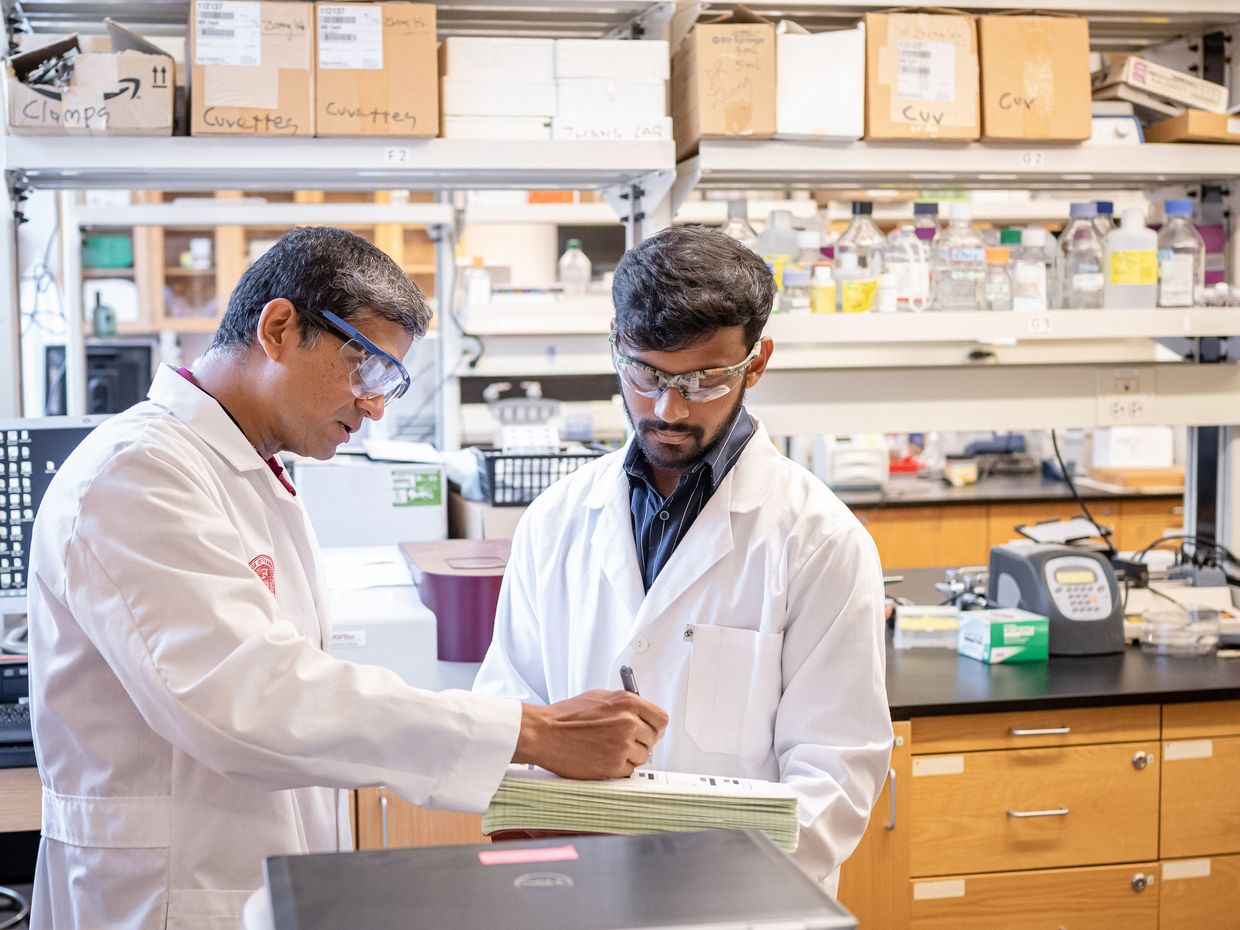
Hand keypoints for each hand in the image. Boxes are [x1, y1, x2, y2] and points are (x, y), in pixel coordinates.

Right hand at [512, 689, 669, 779]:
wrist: (545, 733)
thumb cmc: (566, 716)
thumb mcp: (600, 697)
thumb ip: (625, 705)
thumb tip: (641, 715)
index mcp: (627, 703)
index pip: (661, 719)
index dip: (655, 727)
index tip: (650, 731)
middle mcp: (628, 723)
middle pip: (653, 739)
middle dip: (640, 742)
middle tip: (624, 742)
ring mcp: (621, 746)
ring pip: (641, 757)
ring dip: (629, 756)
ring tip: (608, 750)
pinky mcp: (612, 766)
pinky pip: (628, 771)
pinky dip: (618, 768)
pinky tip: (603, 759)